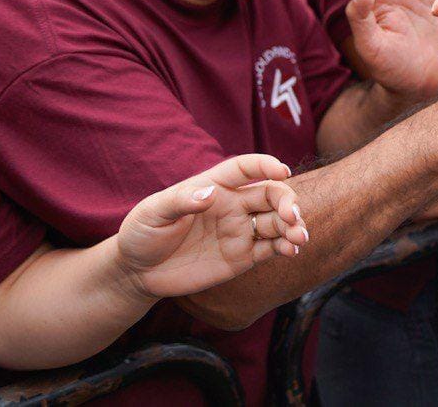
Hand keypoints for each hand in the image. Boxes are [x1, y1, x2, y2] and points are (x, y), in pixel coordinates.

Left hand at [117, 154, 306, 299]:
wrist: (138, 272)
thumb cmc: (142, 234)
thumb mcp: (152, 213)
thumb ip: (180, 201)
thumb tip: (210, 193)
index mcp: (214, 186)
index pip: (246, 168)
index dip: (265, 165)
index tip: (281, 171)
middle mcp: (233, 205)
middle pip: (271, 194)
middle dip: (288, 201)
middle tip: (293, 216)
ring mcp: (239, 230)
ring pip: (277, 221)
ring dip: (294, 225)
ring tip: (299, 237)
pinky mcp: (242, 256)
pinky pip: (271, 248)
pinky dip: (286, 246)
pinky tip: (292, 250)